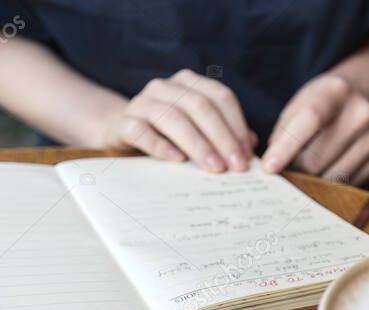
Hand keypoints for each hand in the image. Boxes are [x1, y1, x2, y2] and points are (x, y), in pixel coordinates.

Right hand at [97, 69, 255, 171]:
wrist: (119, 130)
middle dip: (222, 137)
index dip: (236, 124)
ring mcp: (142, 102)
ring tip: (213, 167)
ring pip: (173, 117)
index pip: (220, 97)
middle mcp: (166, 87)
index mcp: (189, 83)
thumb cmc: (165, 132)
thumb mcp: (196, 129)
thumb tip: (249, 148)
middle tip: (235, 165)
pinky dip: (161, 146)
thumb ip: (223, 134)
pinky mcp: (124, 122)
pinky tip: (177, 160)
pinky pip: (143, 132)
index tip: (246, 153)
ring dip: (197, 144)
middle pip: (200, 106)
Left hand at [262, 74, 368, 186]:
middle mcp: (362, 111)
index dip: (287, 147)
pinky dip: (334, 180)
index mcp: (335, 91)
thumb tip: (271, 167)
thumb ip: (282, 132)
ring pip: (333, 177)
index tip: (269, 168)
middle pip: (317, 160)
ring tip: (310, 165)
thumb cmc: (322, 102)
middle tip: (288, 167)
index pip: (310, 120)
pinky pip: (349, 182)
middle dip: (296, 169)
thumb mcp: (298, 104)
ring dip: (314, 179)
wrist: (363, 93)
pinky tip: (332, 164)